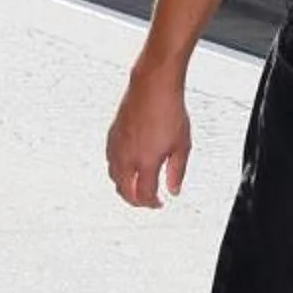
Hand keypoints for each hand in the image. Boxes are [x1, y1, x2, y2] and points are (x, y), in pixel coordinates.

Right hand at [106, 67, 192, 208]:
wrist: (152, 88)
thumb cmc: (168, 111)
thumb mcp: (182, 145)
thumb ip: (177, 171)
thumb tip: (174, 189)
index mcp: (145, 162)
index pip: (145, 194)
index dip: (152, 203)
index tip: (159, 204)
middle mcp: (126, 158)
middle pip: (125, 190)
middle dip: (136, 200)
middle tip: (147, 201)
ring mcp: (116, 147)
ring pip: (114, 178)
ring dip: (125, 187)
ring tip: (137, 188)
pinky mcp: (111, 137)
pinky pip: (110, 162)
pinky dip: (117, 172)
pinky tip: (126, 169)